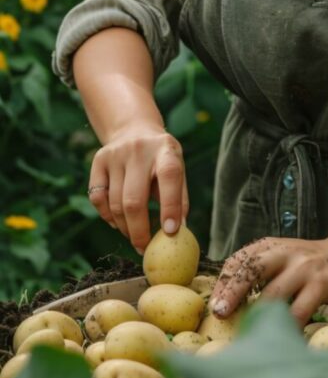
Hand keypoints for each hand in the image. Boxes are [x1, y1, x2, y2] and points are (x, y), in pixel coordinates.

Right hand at [87, 122, 187, 253]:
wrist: (134, 129)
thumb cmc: (162, 159)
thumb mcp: (178, 169)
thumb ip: (180, 198)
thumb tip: (178, 231)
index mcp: (166, 150)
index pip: (169, 178)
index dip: (170, 207)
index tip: (170, 233)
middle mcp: (139, 150)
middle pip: (134, 200)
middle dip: (139, 231)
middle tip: (144, 248)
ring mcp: (115, 155)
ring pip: (114, 204)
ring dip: (124, 227)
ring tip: (134, 235)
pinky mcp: (98, 161)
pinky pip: (97, 198)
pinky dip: (107, 216)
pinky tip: (118, 221)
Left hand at [210, 237, 327, 324]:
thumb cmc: (303, 265)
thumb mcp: (278, 259)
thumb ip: (255, 274)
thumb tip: (222, 305)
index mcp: (269, 246)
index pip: (239, 261)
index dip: (224, 283)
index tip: (215, 306)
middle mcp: (285, 252)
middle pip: (253, 269)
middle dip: (234, 292)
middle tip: (220, 313)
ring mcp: (304, 267)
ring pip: (275, 293)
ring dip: (259, 316)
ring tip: (248, 333)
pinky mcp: (322, 284)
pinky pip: (300, 310)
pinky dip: (288, 326)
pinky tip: (282, 337)